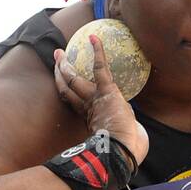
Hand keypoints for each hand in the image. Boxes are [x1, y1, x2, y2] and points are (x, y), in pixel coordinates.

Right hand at [53, 34, 148, 169]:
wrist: (123, 151)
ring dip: (65, 66)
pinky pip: (100, 68)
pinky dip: (98, 52)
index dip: (68, 91)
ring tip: (59, 53)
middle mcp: (89, 108)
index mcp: (91, 119)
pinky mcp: (106, 91)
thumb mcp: (124, 137)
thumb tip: (134, 127)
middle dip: (60, 75)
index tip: (64, 83)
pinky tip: (94, 38)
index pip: (75, 102)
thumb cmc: (126, 150)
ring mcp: (96, 99)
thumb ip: (126, 130)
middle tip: (56, 61)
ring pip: (75, 80)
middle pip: (69, 89)